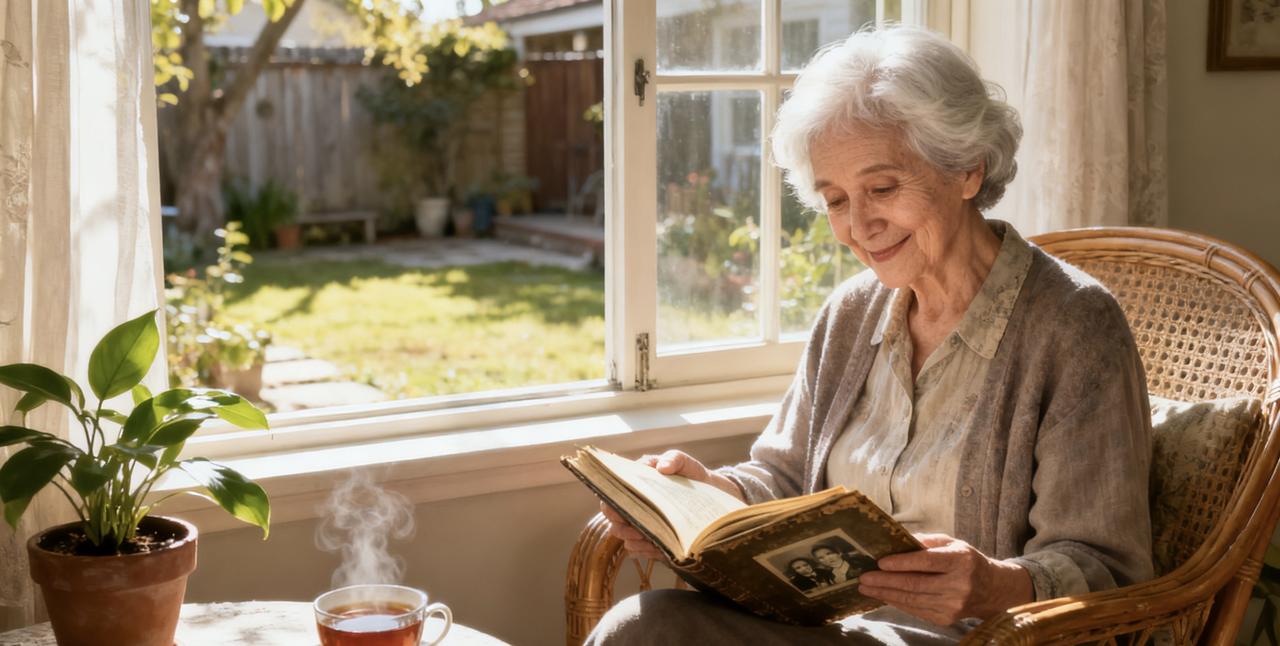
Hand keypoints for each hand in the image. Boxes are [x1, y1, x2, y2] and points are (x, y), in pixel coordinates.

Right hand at [599, 450, 743, 559]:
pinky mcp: (651, 540)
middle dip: (623, 527)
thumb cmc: (692, 475)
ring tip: (651, 541)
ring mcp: (641, 524)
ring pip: (625, 538)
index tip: (622, 512)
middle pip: (614, 520)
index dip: (611, 505)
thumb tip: (663, 468)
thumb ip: (674, 459)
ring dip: (635, 541)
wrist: (711, 495)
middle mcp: (634, 505)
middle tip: (639, 530)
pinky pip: (639, 551)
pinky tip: (658, 549)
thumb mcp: (685, 463)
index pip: (611, 495)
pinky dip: (645, 552)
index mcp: (634, 484)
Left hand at [857, 534, 1032, 624]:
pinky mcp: (946, 619)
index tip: (880, 562)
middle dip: (886, 581)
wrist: (991, 589)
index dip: (902, 562)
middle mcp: (958, 585)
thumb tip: (896, 539)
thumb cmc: (966, 560)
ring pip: (913, 600)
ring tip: (866, 588)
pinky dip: (897, 603)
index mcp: (960, 561)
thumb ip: (926, 541)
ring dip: (885, 594)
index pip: (927, 562)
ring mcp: (953, 605)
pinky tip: (882, 596)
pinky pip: (916, 610)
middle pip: (916, 584)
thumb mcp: (952, 543)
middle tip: (864, 577)